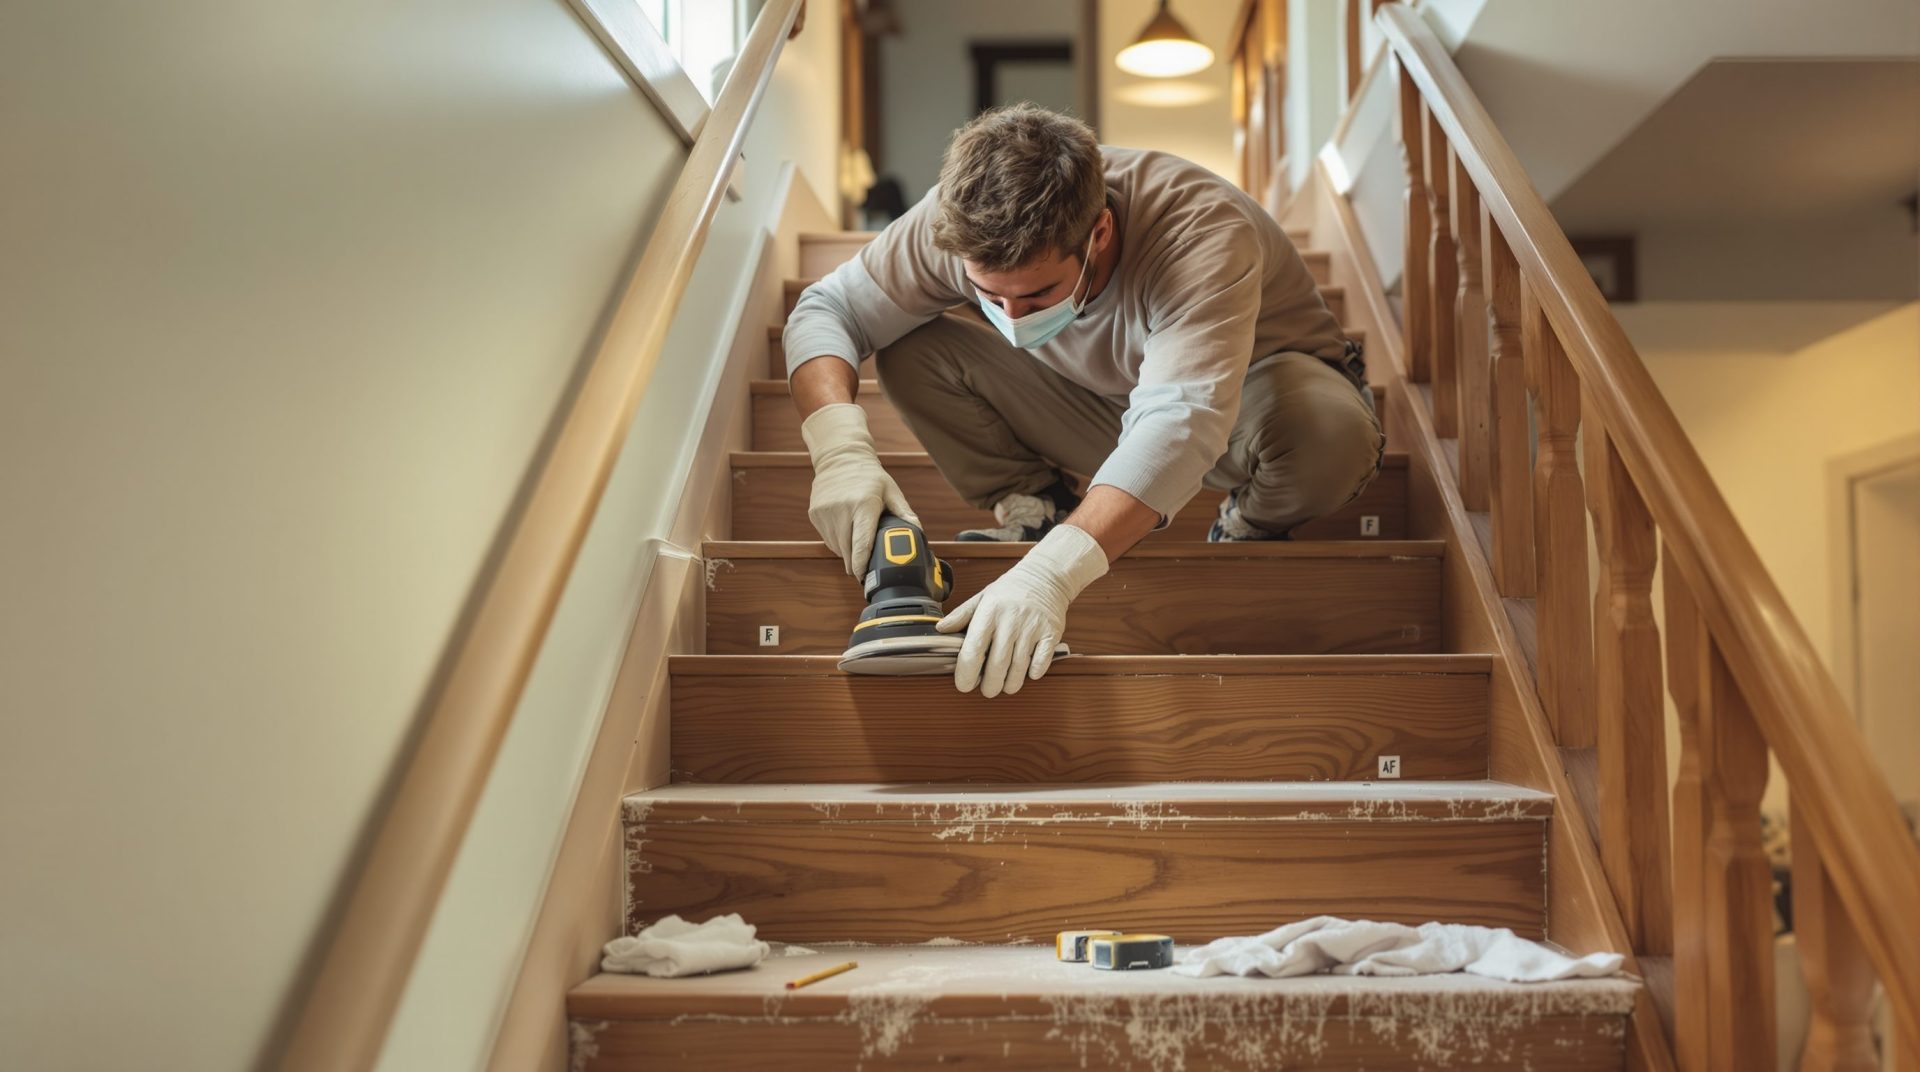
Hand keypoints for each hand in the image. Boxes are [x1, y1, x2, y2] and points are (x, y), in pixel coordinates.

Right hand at [800, 403, 918, 575]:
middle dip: (857, 562)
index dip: (862, 565)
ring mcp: (825, 513)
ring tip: (856, 540)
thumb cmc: (869, 476)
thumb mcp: (891, 491)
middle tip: (866, 564)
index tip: (865, 577)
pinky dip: (837, 541)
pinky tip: (845, 530)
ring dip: (847, 551)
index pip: (861, 543)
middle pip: (847, 551)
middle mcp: (841, 510)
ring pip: (836, 547)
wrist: (840, 457)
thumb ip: (905, 513)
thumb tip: (919, 532)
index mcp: (863, 505)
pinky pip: (827, 539)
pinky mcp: (815, 514)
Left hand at [936, 524, 1108, 696]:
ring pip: (1019, 668)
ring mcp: (1032, 628)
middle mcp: (1011, 621)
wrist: (1045, 576)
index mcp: (990, 612)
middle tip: (988, 689)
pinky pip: (1040, 663)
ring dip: (1011, 684)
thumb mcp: (982, 597)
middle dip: (990, 686)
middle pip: (997, 665)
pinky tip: (1027, 671)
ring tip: (1005, 684)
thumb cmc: (1011, 590)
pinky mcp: (1050, 634)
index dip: (966, 673)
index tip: (964, 684)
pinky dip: (1033, 673)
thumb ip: (961, 615)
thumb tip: (940, 629)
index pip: (974, 649)